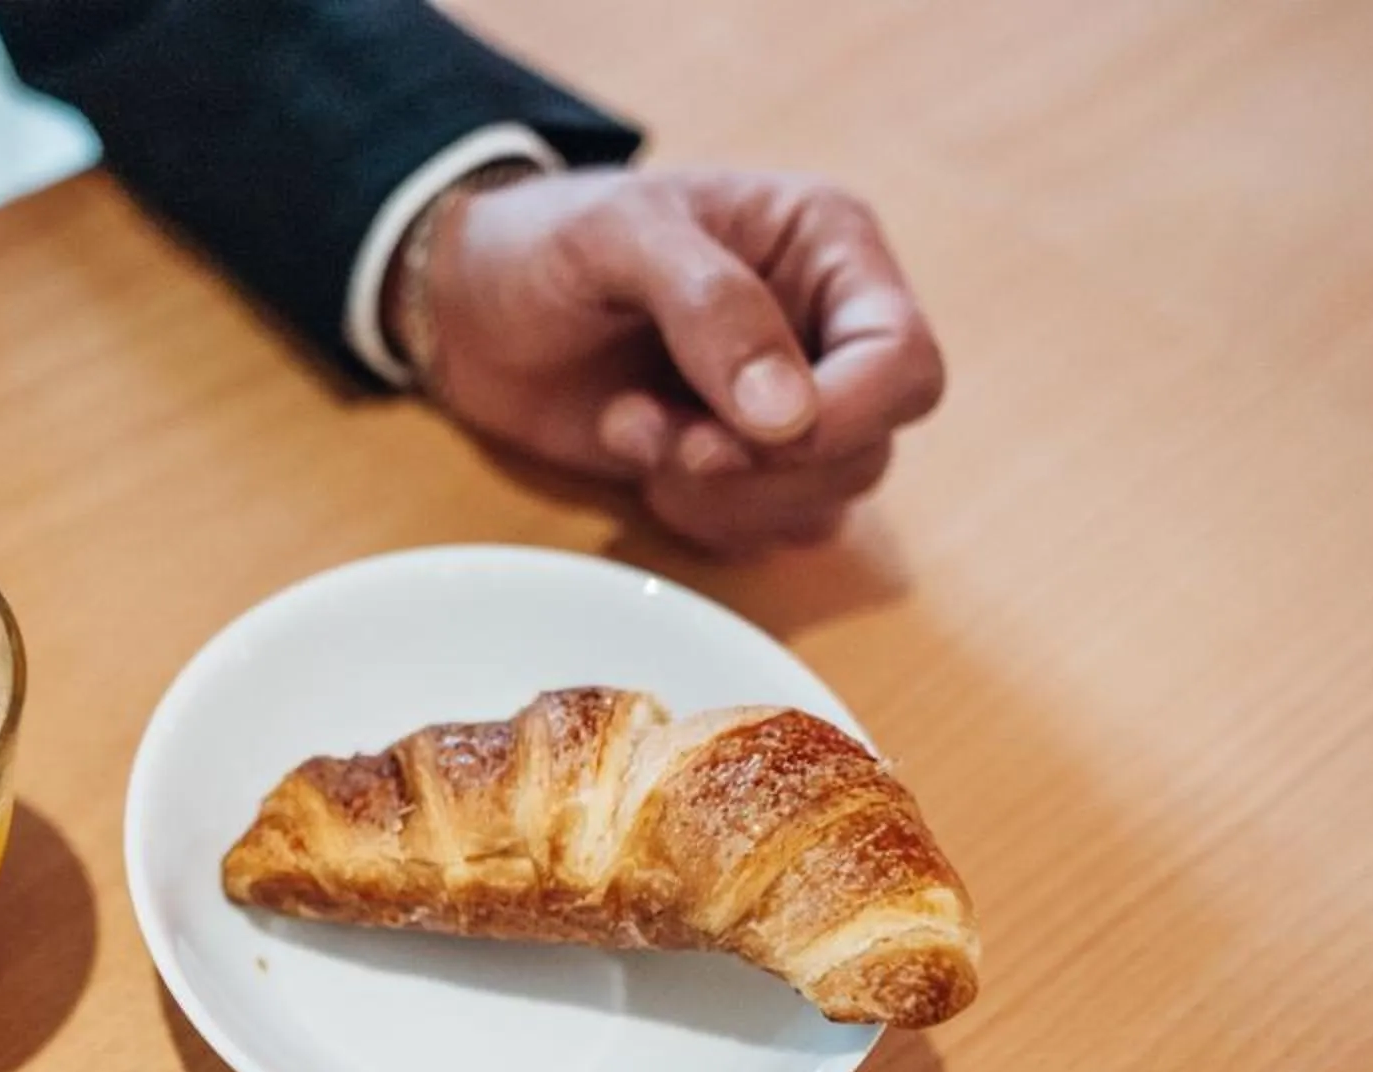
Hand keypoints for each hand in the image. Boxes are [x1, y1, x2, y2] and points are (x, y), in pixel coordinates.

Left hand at [405, 166, 946, 554]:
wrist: (469, 305)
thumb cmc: (545, 243)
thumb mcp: (618, 238)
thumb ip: (710, 306)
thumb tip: (790, 416)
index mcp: (830, 251)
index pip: (904, 365)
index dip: (839, 419)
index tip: (734, 430)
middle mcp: (829, 333)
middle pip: (869, 449)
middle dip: (761, 468)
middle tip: (667, 440)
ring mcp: (789, 410)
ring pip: (824, 503)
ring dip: (721, 496)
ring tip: (632, 431)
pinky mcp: (741, 471)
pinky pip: (768, 533)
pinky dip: (703, 521)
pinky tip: (638, 463)